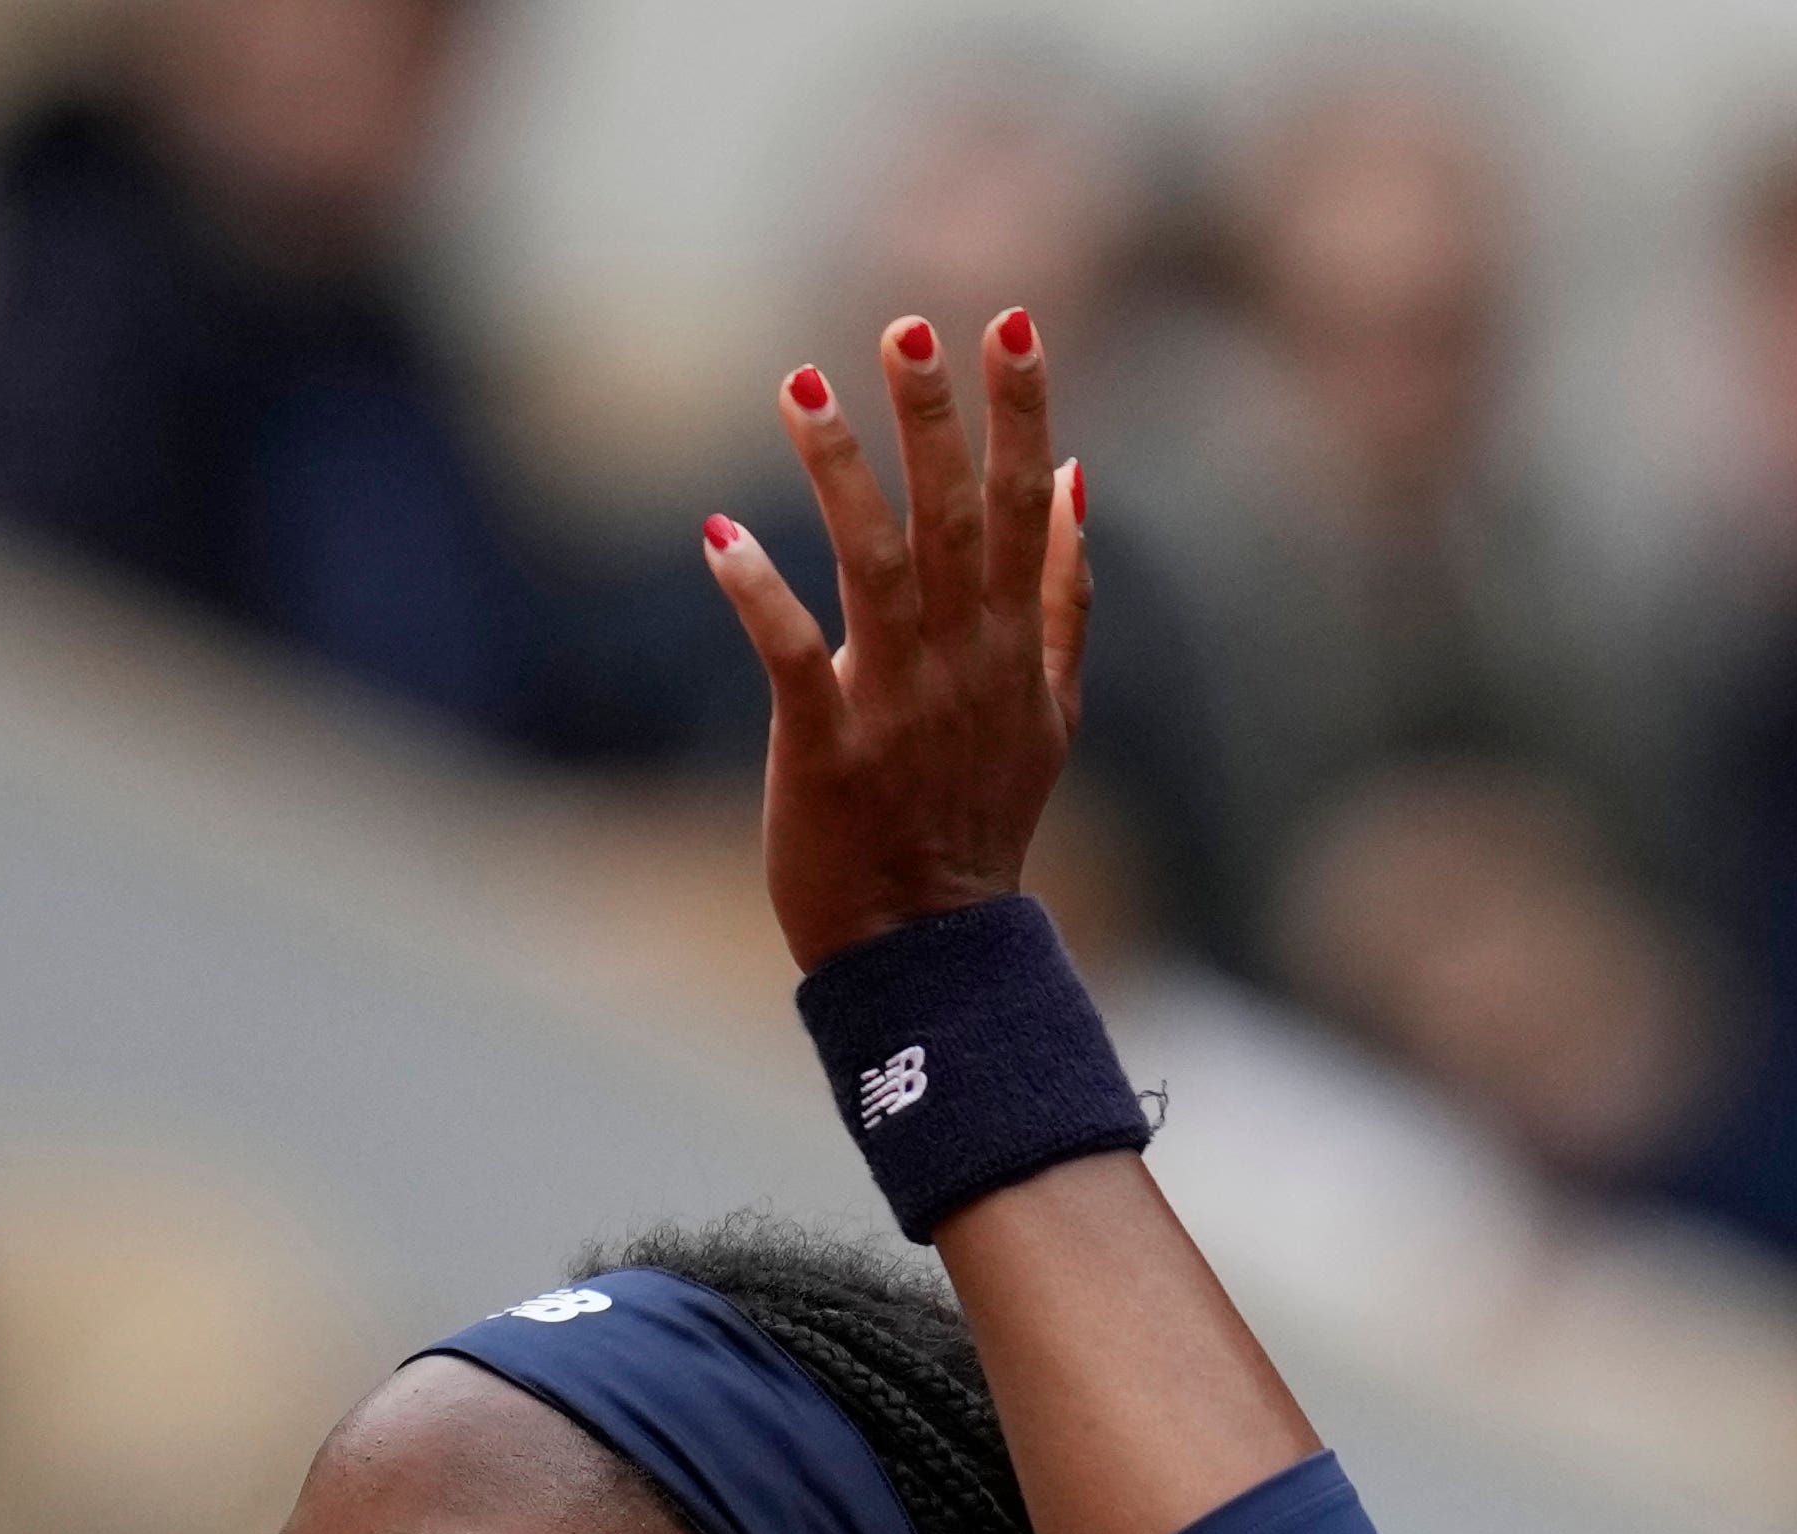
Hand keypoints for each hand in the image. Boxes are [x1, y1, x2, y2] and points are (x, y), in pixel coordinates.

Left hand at [701, 311, 1088, 971]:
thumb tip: (1077, 476)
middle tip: (908, 327)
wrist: (927, 950)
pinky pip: (793, 658)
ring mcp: (896, 706)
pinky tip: (718, 535)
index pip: (1023, 504)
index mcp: (1011, 644)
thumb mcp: (1051, 708)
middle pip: (951, 519)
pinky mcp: (826, 752)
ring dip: (840, 474)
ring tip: (799, 386)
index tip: (1012, 320)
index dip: (1020, 412)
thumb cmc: (977, 819)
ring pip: (873, 567)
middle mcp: (962, 663)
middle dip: (934, 419)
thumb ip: (1065, 594)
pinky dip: (759, 597)